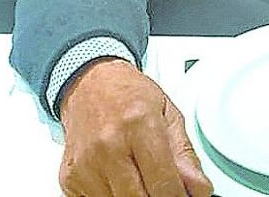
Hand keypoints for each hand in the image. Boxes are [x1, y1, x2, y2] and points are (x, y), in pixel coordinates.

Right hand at [58, 58, 212, 196]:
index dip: (179, 196)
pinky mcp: (70, 178)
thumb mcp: (169, 114)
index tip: (184, 195)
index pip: (163, 184)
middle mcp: (108, 146)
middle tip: (162, 187)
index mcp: (139, 124)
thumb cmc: (129, 94)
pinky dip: (112, 195)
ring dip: (133, 196)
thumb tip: (198, 189)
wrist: (89, 83)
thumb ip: (185, 155)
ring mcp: (86, 165)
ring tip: (139, 175)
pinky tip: (118, 177)